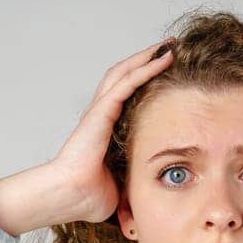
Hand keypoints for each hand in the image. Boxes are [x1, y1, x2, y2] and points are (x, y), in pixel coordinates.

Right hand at [47, 39, 176, 223]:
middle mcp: (100, 114)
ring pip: (125, 72)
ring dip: (148, 57)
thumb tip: (151, 194)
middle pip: (124, 75)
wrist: (72, 197)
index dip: (143, 79)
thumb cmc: (89, 196)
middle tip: (169, 47)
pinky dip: (146, 68)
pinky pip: (127, 82)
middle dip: (146, 59)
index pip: (125, 95)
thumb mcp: (122, 186)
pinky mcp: (101, 111)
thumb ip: (134, 180)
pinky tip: (163, 58)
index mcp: (104, 128)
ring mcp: (99, 110)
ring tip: (169, 46)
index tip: (165, 71)